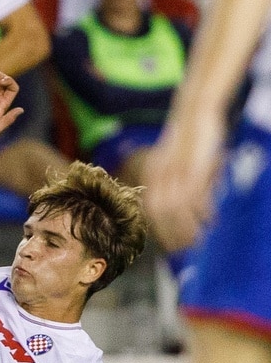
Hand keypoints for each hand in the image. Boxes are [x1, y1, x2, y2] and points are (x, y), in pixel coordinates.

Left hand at [143, 114, 224, 250]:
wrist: (194, 112)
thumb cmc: (189, 139)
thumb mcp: (177, 163)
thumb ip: (180, 184)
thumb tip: (194, 209)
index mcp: (153, 174)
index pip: (152, 210)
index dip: (161, 230)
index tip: (171, 246)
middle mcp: (160, 175)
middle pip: (161, 214)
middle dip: (173, 234)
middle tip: (186, 249)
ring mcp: (176, 172)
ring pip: (177, 208)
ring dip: (188, 227)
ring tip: (199, 240)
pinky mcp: (194, 168)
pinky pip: (195, 196)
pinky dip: (202, 211)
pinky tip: (211, 220)